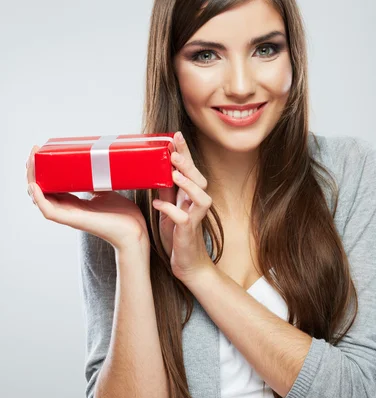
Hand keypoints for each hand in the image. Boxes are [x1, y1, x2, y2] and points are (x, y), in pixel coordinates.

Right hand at [25, 145, 149, 251]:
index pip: (51, 186)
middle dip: (34, 171)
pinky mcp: (74, 221)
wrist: (135, 231)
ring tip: (31, 161)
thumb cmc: (124, 216)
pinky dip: (40, 199)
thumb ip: (99, 181)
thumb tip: (97, 163)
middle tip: (34, 151)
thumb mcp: (108, 191)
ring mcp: (69, 215)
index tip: (40, 151)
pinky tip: (35, 186)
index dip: (43, 171)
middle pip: (41, 190)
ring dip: (32, 180)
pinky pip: (50, 212)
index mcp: (74, 203)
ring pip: (40, 199)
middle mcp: (68, 209)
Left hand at [153, 131, 213, 282]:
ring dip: (187, 184)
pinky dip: (171, 210)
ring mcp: (195, 217)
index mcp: (191, 195)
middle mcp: (197, 204)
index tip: (175, 135)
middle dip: (188, 164)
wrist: (186, 262)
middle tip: (174, 152)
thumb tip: (152, 169)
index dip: (185, 151)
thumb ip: (164, 189)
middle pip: (199, 179)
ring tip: (173, 174)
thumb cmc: (178, 234)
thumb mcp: (168, 207)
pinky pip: (183, 218)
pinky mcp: (189, 231)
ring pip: (201, 197)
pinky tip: (158, 205)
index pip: (190, 169)